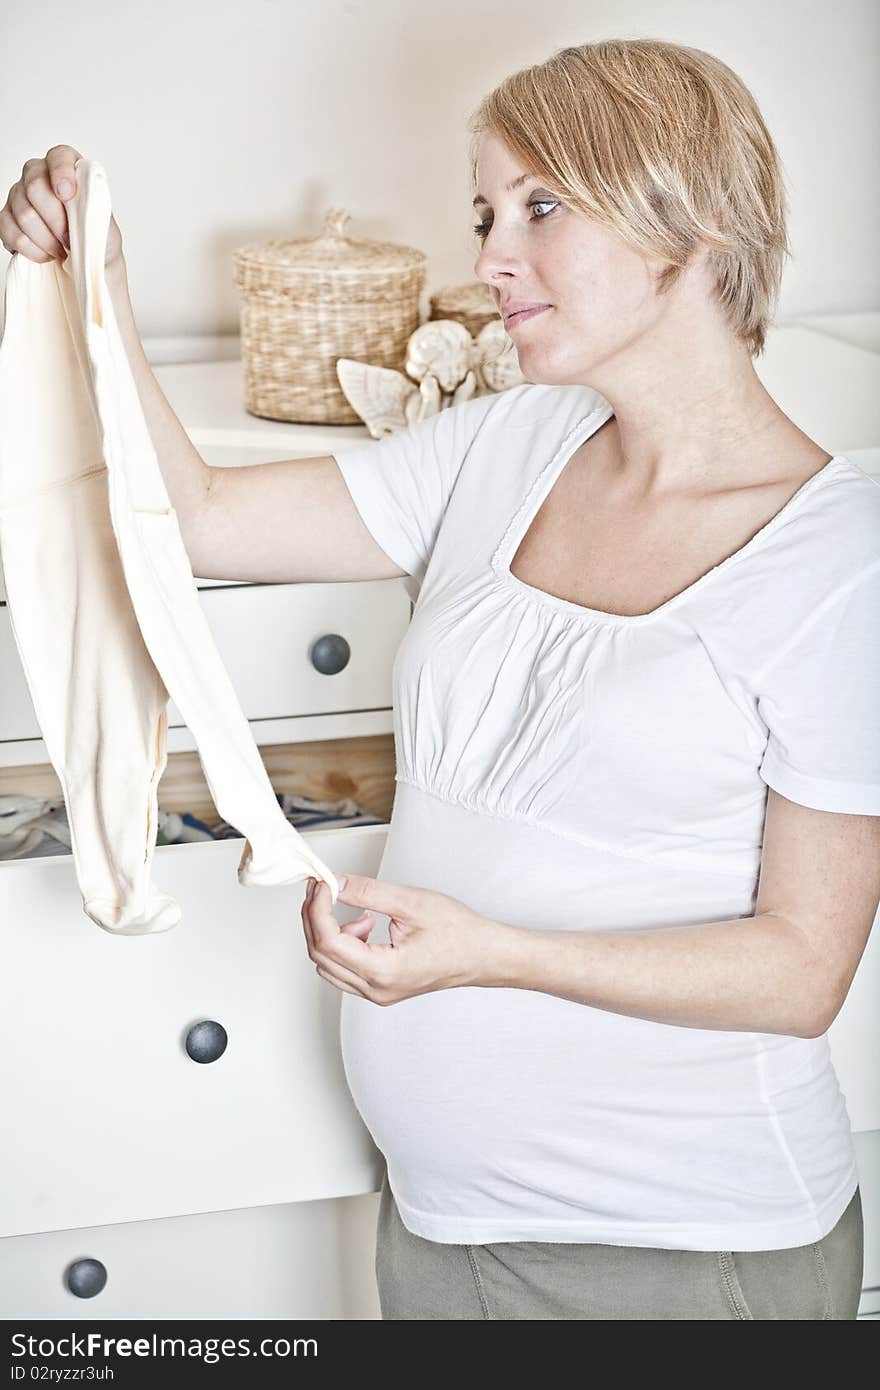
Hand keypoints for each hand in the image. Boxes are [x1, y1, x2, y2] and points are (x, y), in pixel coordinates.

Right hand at [0, 146, 123, 267]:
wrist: (89, 261)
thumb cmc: (97, 239)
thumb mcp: (106, 224)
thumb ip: (93, 209)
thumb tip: (76, 204)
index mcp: (67, 168)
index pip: (59, 157)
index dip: (61, 173)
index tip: (67, 195)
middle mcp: (39, 175)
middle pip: (34, 186)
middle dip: (56, 220)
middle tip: (70, 239)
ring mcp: (19, 194)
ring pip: (24, 214)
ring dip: (47, 240)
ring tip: (62, 250)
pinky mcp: (7, 218)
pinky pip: (10, 232)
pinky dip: (32, 250)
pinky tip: (46, 254)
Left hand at [301, 873, 510, 1003]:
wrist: (484, 955)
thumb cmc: (460, 933)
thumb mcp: (412, 903)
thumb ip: (369, 892)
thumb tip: (336, 883)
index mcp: (383, 971)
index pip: (328, 940)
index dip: (318, 908)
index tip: (321, 884)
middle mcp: (376, 989)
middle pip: (321, 955)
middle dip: (315, 917)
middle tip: (323, 887)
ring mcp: (378, 993)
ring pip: (328, 964)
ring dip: (329, 932)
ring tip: (357, 909)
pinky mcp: (381, 988)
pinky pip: (344, 969)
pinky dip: (343, 944)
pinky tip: (365, 925)